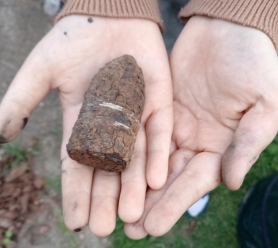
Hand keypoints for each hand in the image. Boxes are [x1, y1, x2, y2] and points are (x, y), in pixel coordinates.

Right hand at [0, 16, 171, 235]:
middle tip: (104, 230)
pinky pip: (158, 134)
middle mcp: (111, 127)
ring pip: (135, 158)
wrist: (108, 15)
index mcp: (83, 123)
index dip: (76, 193)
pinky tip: (156, 181)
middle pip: (108, 169)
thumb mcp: (42, 71)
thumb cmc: (74, 39)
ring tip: (133, 215)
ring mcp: (136, 117)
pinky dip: (157, 156)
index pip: (78, 165)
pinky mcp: (158, 104)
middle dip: (105, 199)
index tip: (74, 221)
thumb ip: (21, 100)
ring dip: (133, 187)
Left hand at [124, 16, 277, 237]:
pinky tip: (112, 167)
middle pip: (170, 177)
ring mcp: (175, 126)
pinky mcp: (158, 108)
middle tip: (129, 228)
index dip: (175, 202)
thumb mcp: (264, 105)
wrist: (228, 30)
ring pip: (152, 160)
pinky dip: (129, 151)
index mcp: (222, 146)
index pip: (196, 181)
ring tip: (116, 208)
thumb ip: (248, 144)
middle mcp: (196, 141)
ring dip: (135, 184)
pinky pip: (141, 132)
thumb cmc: (255, 64)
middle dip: (150, 202)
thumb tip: (230, 183)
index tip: (153, 225)